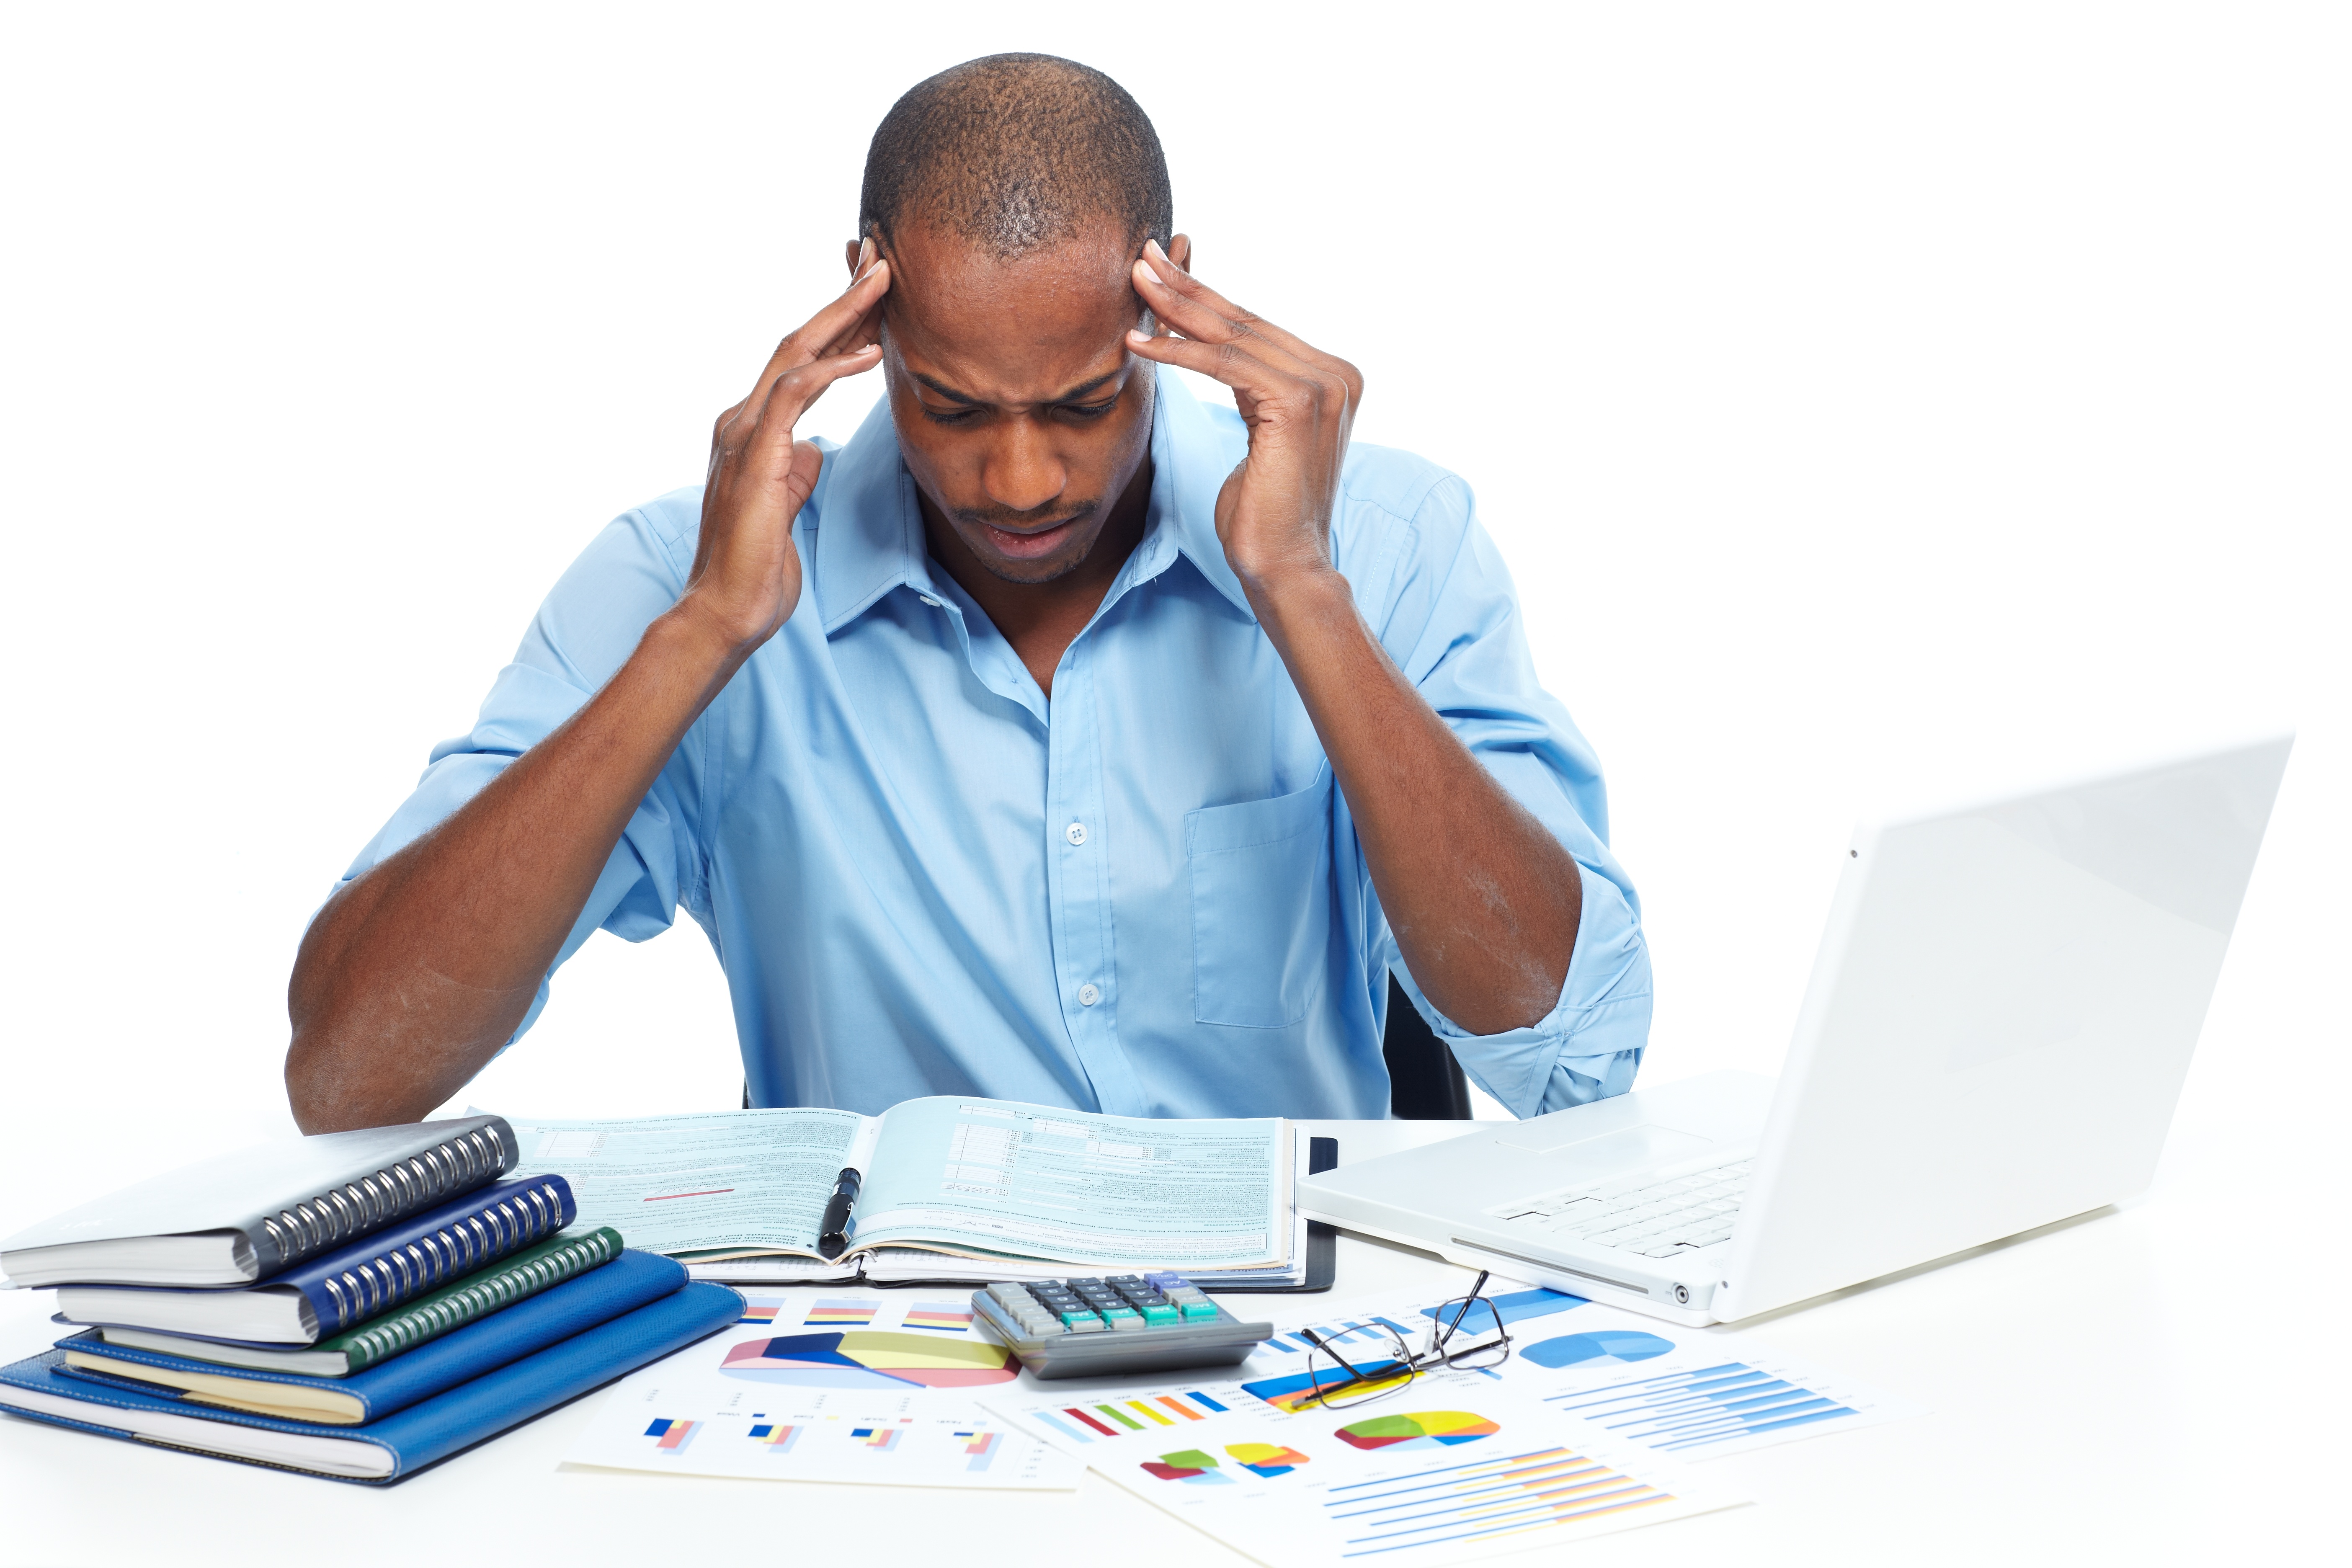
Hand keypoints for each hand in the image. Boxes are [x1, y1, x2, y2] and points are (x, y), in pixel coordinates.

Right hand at [679, 244, 891, 654]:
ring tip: (882, 282)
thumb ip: (794, 471)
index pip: (801, 361)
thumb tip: (810, 452)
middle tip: (881, 258)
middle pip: (798, 341)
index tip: (877, 292)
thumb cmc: (756, 565)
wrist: (725, 609)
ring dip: (842, 315)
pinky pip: (794, 396)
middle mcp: (743, 420)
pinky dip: (832, 370)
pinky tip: (867, 353)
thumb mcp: (786, 505)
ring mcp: (744, 434)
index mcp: (753, 430)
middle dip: (842, 298)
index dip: (839, 323)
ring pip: (795, 353)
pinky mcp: (755, 456)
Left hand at [1124, 240, 1362, 598]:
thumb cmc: (1261, 512)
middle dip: (1188, 287)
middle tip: (1142, 255)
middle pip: (1244, 322)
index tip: (1162, 270)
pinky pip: (1224, 365)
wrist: (1284, 566)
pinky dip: (1177, 351)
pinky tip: (1137, 341)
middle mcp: (1335, 375)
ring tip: (1134, 283)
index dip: (1205, 296)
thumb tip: (1217, 350)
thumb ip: (1251, 386)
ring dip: (1176, 309)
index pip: (1254, 328)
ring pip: (1233, 337)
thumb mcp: (1256, 432)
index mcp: (1330, 377)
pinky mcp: (1298, 404)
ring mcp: (1323, 386)